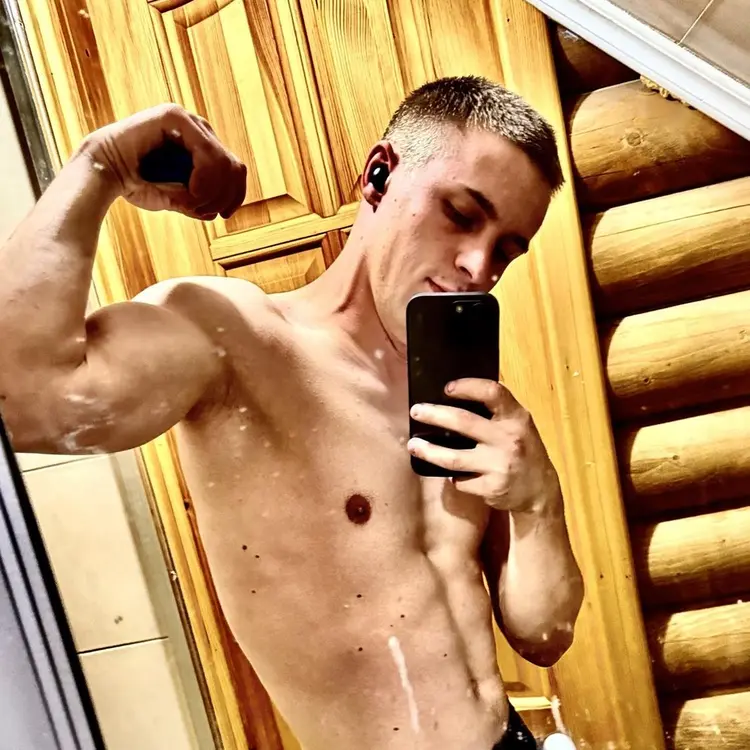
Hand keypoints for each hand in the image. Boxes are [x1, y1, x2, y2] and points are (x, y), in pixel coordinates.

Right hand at [81, 104, 246, 219]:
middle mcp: (199, 130)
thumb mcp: (178, 198)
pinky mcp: (174, 117)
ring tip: (191, 203)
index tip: (221, 215)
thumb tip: (219, 213)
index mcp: (202, 146)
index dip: (235, 196)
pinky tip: (189, 191)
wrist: (102, 173)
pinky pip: (207, 154)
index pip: (236, 170)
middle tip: (202, 210)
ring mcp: (188, 121)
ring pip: (225, 163)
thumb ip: (200, 201)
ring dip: (213, 191)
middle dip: (223, 196)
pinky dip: (204, 180)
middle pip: (235, 167)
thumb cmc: (137, 186)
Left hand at [407, 378, 558, 511]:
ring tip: (414, 445)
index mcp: (517, 418)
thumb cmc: (523, 450)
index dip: (467, 386)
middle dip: (434, 415)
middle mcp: (509, 439)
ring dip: (429, 451)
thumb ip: (496, 413)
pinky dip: (453, 476)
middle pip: (464, 422)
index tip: (447, 388)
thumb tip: (453, 398)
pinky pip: (461, 481)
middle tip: (417, 411)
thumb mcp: (519, 425)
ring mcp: (500, 465)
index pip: (492, 392)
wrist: (540, 491)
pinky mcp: (491, 488)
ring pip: (454, 458)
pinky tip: (451, 473)